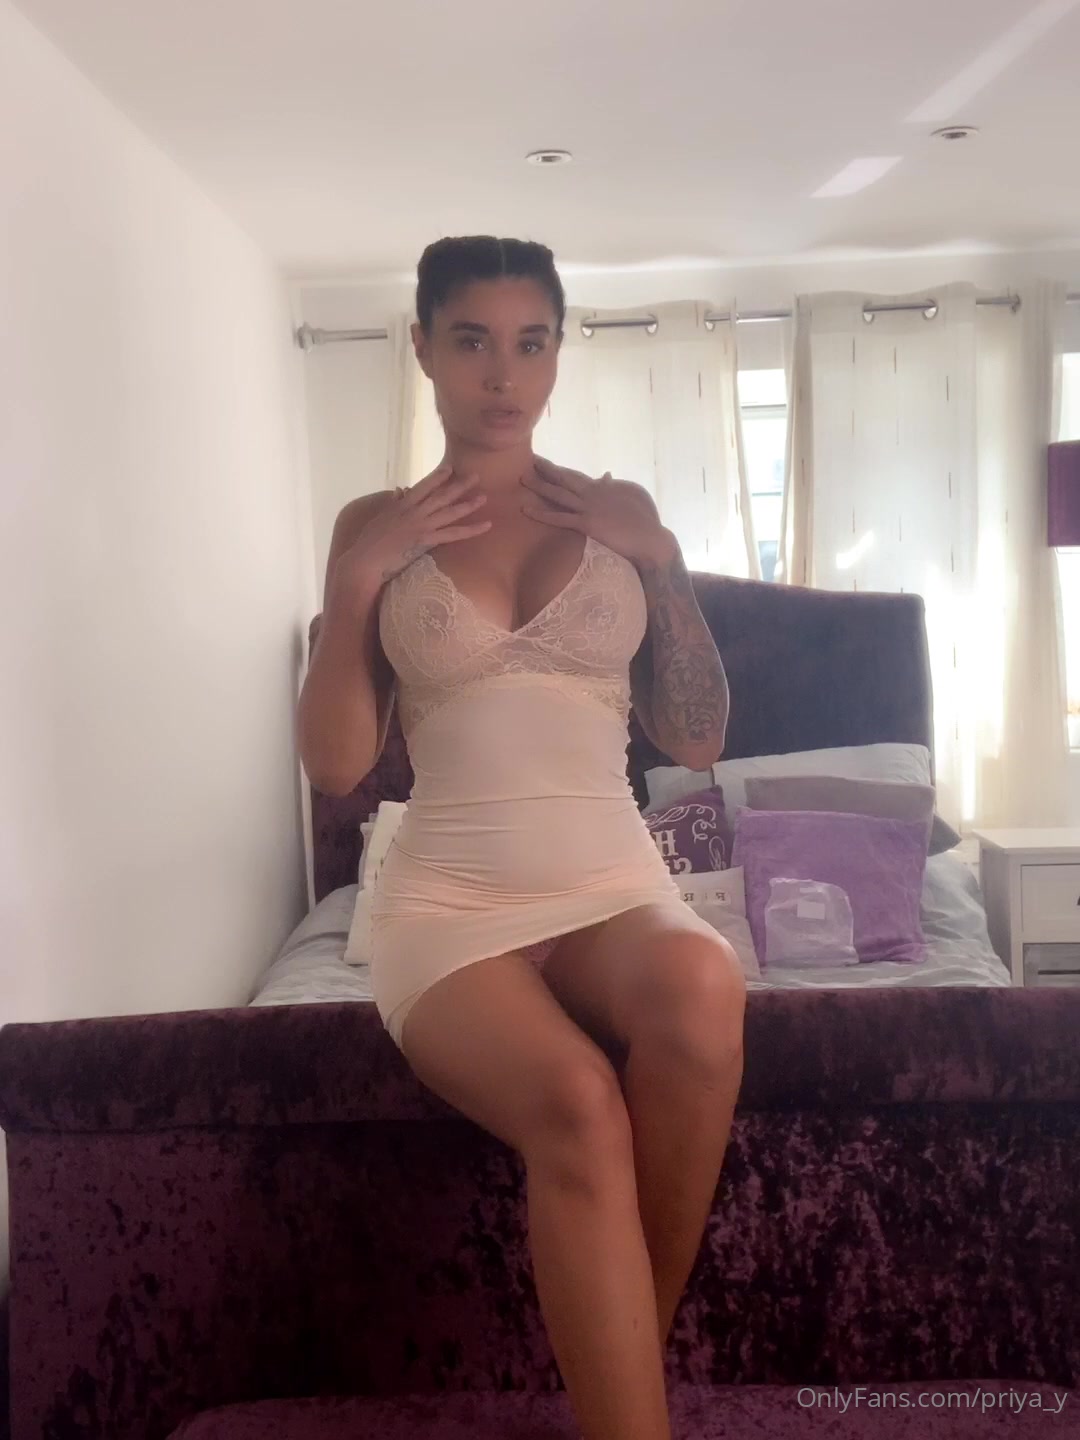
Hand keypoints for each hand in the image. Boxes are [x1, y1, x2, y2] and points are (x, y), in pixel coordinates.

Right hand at [331, 462, 489, 597]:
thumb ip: (393, 504)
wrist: (366, 560)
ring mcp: (421, 525)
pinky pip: (454, 534)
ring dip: (468, 504)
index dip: (438, 477)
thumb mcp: (381, 518)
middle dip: (459, 485)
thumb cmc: (369, 542)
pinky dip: (471, 529)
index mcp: (401, 505)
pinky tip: (486, 526)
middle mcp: (414, 511)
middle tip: (476, 476)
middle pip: (441, 495)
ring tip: (484, 497)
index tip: (450, 468)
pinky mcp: (426, 540)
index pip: (423, 486)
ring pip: (450, 511)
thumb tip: (400, 492)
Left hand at [520, 457, 676, 568]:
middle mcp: (594, 492)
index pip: (578, 476)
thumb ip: (616, 485)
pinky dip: (542, 514)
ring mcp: (589, 507)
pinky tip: (526, 510)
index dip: (562, 471)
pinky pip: (560, 518)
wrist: (651, 538)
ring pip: (559, 494)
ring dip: (539, 486)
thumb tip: (604, 475)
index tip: (548, 465)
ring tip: (522, 478)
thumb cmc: (646, 520)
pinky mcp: (588, 523)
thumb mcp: (633, 495)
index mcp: (604, 487)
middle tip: (530, 459)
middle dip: (547, 468)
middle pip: (566, 477)